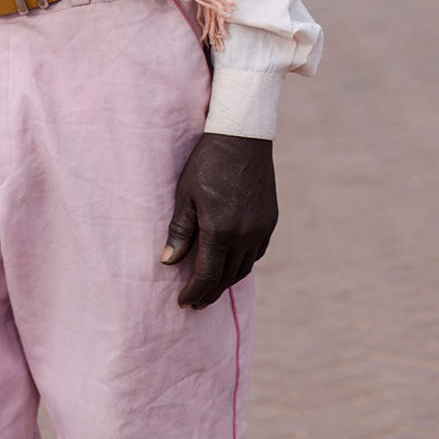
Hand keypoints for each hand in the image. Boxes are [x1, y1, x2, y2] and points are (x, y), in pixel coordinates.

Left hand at [161, 132, 277, 308]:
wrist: (242, 137)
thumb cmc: (207, 162)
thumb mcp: (185, 194)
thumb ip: (179, 231)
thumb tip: (169, 262)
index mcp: (221, 230)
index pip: (207, 275)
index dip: (194, 292)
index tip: (183, 302)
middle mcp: (245, 235)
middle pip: (227, 277)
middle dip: (209, 293)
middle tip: (195, 302)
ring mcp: (260, 229)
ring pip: (243, 268)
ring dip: (226, 281)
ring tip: (210, 287)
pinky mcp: (269, 221)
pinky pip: (256, 253)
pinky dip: (242, 264)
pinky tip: (231, 263)